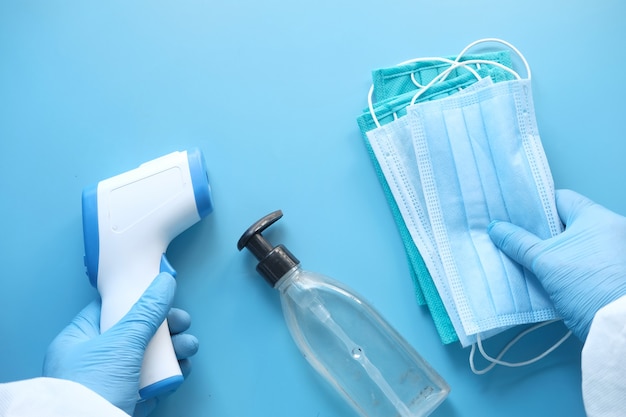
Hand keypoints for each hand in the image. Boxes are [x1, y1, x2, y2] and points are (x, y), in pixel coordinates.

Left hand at [43, 273, 198, 415]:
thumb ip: (147, 311)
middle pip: (138, 332)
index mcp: (80, 339)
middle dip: (166, 327)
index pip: (110, 309)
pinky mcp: (130, 400)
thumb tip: (165, 281)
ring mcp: (114, 381)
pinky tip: (183, 366)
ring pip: (150, 356)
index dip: (137, 298)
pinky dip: (171, 371)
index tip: (161, 294)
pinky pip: (155, 379)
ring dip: (174, 348)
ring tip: (189, 348)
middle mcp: (96, 359)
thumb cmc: (95, 385)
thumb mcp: (122, 341)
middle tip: (183, 323)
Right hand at [488, 189, 625, 340]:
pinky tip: (542, 273)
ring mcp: (611, 253)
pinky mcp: (607, 274)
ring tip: (523, 255)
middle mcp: (609, 230)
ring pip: (570, 244)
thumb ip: (518, 242)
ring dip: (548, 250)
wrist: (616, 325)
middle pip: (564, 223)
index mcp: (597, 217)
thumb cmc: (590, 286)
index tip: (514, 214)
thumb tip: (496, 228)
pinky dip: (560, 265)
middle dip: (538, 231)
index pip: (559, 199)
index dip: (535, 206)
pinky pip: (578, 261)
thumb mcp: (545, 261)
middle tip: (513, 236)